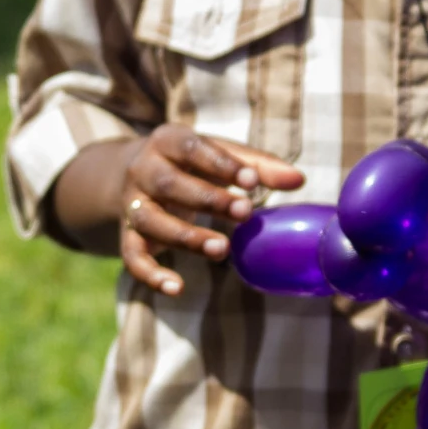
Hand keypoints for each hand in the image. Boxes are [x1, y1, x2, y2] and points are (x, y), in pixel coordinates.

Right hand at [117, 125, 303, 295]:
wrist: (133, 173)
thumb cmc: (191, 163)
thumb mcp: (220, 157)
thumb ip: (258, 167)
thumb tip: (299, 180)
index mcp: (167, 140)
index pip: (193, 148)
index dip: (222, 165)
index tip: (252, 181)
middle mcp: (143, 169)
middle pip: (170, 184)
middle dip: (208, 200)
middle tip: (245, 213)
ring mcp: (132, 203)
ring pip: (151, 220)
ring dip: (186, 237)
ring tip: (221, 250)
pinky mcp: (128, 235)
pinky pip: (132, 255)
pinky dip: (151, 274)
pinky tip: (177, 287)